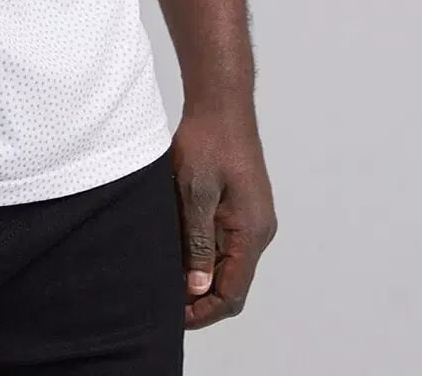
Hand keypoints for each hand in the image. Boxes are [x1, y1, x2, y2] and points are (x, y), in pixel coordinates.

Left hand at [170, 104, 276, 328]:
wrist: (221, 104)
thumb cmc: (208, 142)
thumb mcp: (196, 194)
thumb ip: (199, 243)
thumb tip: (198, 288)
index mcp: (252, 232)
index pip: (232, 293)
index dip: (204, 311)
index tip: (173, 316)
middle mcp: (258, 231)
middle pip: (232, 283)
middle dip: (200, 298)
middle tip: (164, 301)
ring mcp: (251, 219)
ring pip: (227, 263)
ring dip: (200, 275)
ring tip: (166, 278)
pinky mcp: (241, 207)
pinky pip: (224, 242)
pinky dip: (202, 254)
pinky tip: (177, 250)